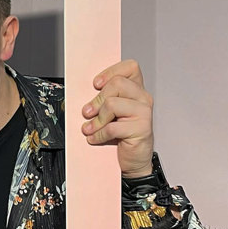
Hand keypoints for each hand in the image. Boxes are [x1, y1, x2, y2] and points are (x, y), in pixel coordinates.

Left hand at [81, 59, 153, 177]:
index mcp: (137, 90)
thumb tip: (82, 94)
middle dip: (97, 99)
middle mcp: (143, 98)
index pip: (130, 67)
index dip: (110, 72)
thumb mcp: (111, 113)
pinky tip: (95, 138)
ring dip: (96, 119)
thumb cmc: (121, 136)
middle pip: (117, 84)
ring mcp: (144, 113)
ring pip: (112, 104)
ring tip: (89, 128)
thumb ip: (104, 99)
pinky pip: (112, 127)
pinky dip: (98, 134)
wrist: (133, 161)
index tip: (96, 84)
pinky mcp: (141, 129)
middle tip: (87, 112)